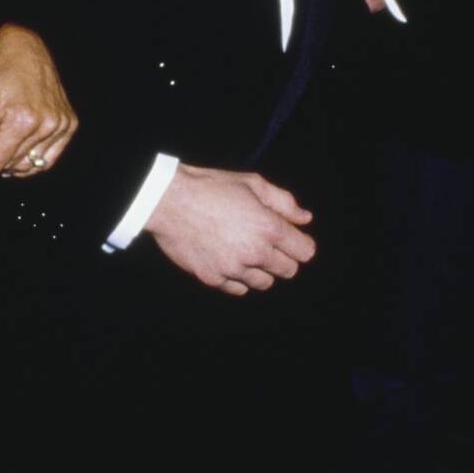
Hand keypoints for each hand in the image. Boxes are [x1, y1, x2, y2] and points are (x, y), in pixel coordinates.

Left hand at [0, 24, 78, 175]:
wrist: (26, 50)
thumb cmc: (0, 73)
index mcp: (23, 119)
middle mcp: (47, 124)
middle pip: (13, 164)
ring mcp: (61, 126)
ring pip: (30, 165)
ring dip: (13, 159)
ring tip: (2, 140)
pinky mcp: (69, 125)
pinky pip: (48, 159)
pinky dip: (32, 159)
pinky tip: (20, 147)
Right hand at [144, 163, 314, 294]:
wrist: (168, 201)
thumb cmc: (211, 187)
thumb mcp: (252, 183)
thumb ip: (284, 202)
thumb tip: (305, 218)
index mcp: (269, 227)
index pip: (305, 252)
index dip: (301, 244)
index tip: (292, 239)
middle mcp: (255, 253)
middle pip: (288, 271)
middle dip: (284, 258)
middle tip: (268, 245)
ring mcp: (233, 269)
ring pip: (264, 283)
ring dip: (262, 270)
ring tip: (247, 253)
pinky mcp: (213, 278)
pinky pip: (238, 289)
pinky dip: (239, 279)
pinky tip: (231, 261)